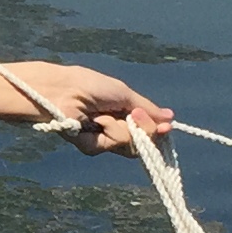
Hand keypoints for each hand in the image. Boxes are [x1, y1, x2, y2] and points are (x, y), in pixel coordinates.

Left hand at [0, 60, 171, 157]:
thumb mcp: (122, 93)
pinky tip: (90, 123)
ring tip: (101, 115)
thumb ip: (146, 108)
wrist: (61, 91)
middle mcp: (114, 127)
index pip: (147, 129)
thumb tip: (170, 117)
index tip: (166, 127)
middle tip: (131, 116)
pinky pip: (108, 147)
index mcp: (122, 112)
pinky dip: (103, 134)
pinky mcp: (88, 146)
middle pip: (141, 142)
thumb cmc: (89, 85)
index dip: (157, 131)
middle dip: (142, 130)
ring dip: (118, 130)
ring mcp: (101, 138)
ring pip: (127, 147)